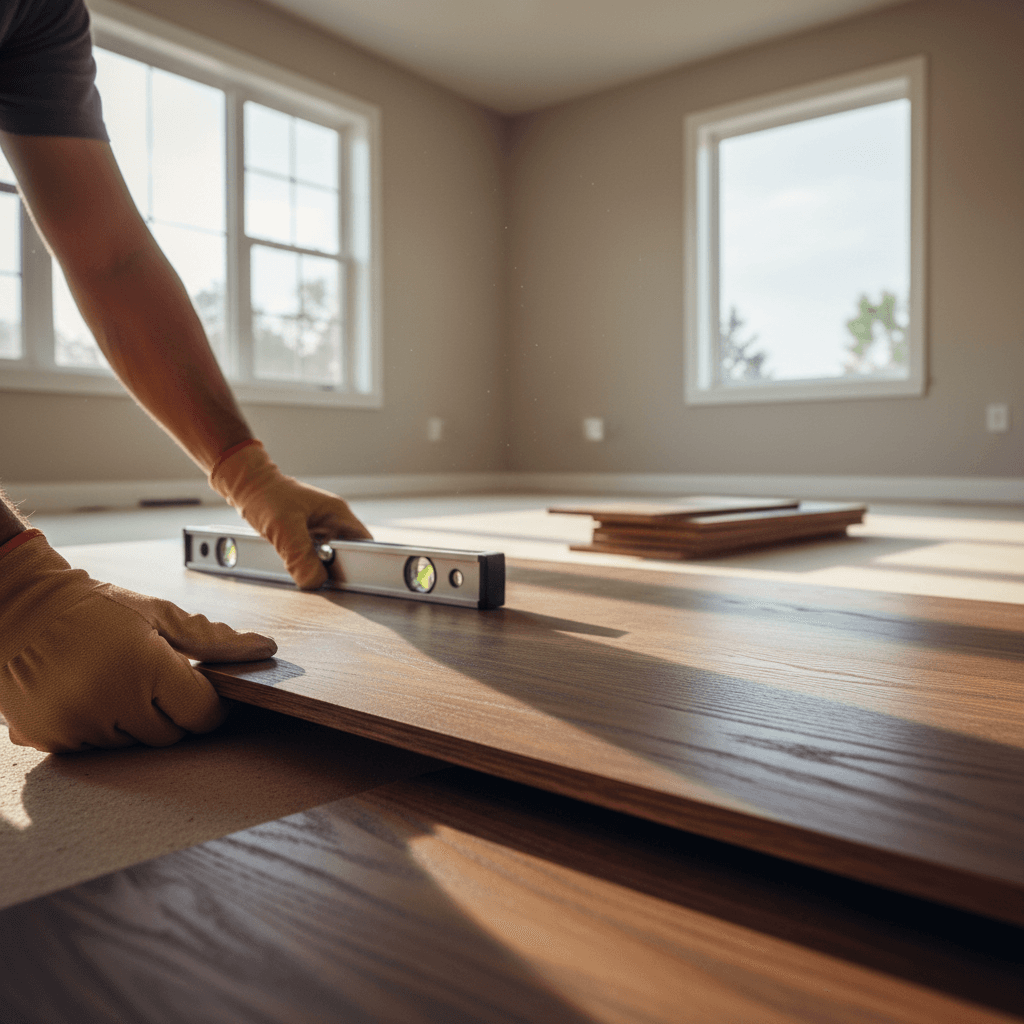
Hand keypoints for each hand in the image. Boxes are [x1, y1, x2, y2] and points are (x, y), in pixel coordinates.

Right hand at [0, 532, 276, 752]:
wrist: (17, 609)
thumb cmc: (94, 608)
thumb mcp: (158, 614)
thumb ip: (212, 638)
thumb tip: (266, 649)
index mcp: (145, 668)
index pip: (203, 713)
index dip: (212, 705)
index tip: (206, 692)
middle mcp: (111, 702)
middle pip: (172, 734)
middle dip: (174, 710)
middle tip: (156, 679)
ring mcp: (78, 725)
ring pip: (135, 745)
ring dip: (137, 721)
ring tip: (118, 681)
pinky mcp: (51, 740)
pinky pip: (98, 750)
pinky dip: (103, 729)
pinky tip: (91, 694)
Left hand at [209, 441, 372, 589]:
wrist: (244, 484)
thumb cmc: (265, 494)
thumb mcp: (284, 527)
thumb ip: (300, 555)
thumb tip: (315, 581)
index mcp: (338, 513)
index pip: (364, 542)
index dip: (361, 561)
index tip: (350, 578)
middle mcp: (333, 520)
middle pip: (348, 553)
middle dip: (336, 568)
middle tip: (321, 577)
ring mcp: (320, 528)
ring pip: (330, 556)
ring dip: (318, 566)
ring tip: (304, 567)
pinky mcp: (306, 535)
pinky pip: (313, 555)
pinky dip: (305, 562)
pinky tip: (293, 562)